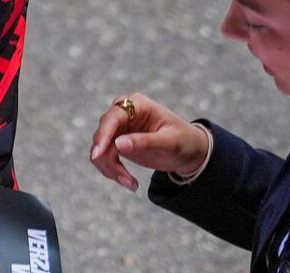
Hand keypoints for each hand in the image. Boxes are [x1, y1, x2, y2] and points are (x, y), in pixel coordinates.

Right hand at [90, 93, 209, 192]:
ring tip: (131, 184)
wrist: (190, 151)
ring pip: (100, 149)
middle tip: (125, 179)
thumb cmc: (184, 140)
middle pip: (102, 134)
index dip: (103, 134)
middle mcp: (123, 114)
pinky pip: (105, 157)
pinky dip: (112, 171)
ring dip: (110, 168)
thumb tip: (118, 144)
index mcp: (137, 105)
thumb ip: (145, 141)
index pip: (113, 117)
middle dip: (108, 158)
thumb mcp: (169, 141)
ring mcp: (119, 129)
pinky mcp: (117, 143)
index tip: (98, 154)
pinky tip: (130, 182)